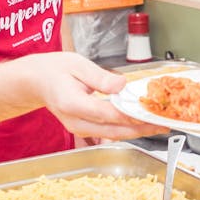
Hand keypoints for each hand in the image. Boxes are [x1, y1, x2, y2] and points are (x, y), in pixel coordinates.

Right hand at [32, 52, 167, 139]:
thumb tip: (122, 85)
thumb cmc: (55, 70)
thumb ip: (100, 77)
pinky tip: (140, 123)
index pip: (106, 114)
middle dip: (140, 129)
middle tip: (163, 124)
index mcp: (72, 103)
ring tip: (158, 125)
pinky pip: (108, 134)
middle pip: (113, 131)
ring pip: (112, 136)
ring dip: (136, 132)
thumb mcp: (77, 64)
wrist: (37, 82)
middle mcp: (75, 121)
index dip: (129, 115)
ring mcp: (78, 128)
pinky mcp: (83, 130)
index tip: (149, 113)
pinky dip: (126, 130)